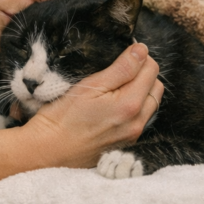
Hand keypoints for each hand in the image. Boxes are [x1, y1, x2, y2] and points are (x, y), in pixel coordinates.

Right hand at [21, 42, 162, 168]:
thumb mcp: (90, 86)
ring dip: (141, 90)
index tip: (124, 53)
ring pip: (150, 104)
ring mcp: (132, 135)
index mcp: (130, 105)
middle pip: (156, 87)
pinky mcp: (125, 143)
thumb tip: (142, 50)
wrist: (47, 153)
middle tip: (120, 67)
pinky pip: (141, 118)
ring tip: (116, 85)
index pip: (151, 70)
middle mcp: (137, 123)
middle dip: (144, 73)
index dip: (139, 56)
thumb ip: (121, 68)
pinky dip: (135, 106)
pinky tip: (114, 103)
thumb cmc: (62, 118)